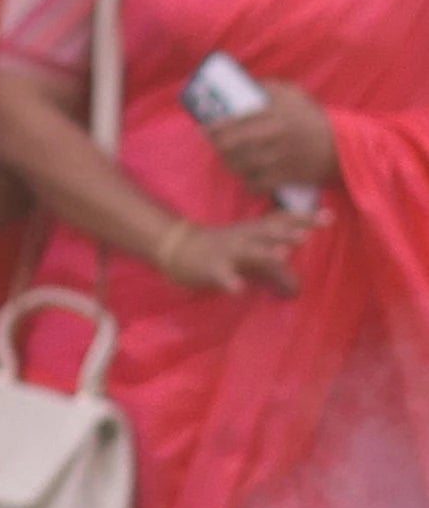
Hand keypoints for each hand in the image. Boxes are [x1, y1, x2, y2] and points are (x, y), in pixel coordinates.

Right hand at [160, 216, 308, 299]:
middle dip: (287, 232)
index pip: (281, 220)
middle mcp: (243, 237)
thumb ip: (275, 271)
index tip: (330, 217)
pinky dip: (230, 282)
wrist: (177, 247)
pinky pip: (221, 276)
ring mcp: (227, 252)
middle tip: (308, 235)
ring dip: (264, 252)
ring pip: (247, 251)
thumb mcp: (249, 258)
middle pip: (267, 231)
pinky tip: (239, 290)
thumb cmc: (219, 252)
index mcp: (253, 231)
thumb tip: (299, 288)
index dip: (304, 218)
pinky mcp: (210, 268)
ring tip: (282, 255)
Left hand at [205, 82, 338, 197]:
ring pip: (239, 165)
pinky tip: (246, 176)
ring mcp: (277, 159)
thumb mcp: (295, 94)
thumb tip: (245, 86)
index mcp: (274, 113)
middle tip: (213, 144)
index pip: (233, 121)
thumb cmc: (315, 119)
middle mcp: (273, 136)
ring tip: (228, 159)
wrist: (343, 147)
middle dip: (216, 146)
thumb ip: (269, 88)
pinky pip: (254, 184)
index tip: (204, 129)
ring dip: (229, 163)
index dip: (213, 128)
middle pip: (230, 145)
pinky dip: (247, 182)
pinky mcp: (283, 177)